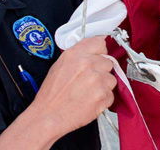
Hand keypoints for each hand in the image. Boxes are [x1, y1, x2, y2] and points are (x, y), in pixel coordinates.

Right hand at [0, 36, 116, 149]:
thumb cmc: (52, 94)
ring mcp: (97, 80)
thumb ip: (79, 55)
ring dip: (103, 86)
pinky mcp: (103, 96)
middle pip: (108, 62)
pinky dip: (103, 100)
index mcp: (76, 54)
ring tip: (88, 92)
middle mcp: (88, 64)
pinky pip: (111, 95)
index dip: (100, 52)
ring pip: (111, 79)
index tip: (99, 57)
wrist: (48, 116)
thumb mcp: (60, 65)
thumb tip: (95, 51)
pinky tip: (89, 101)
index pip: (100, 43)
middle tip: (88, 81)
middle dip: (101, 71)